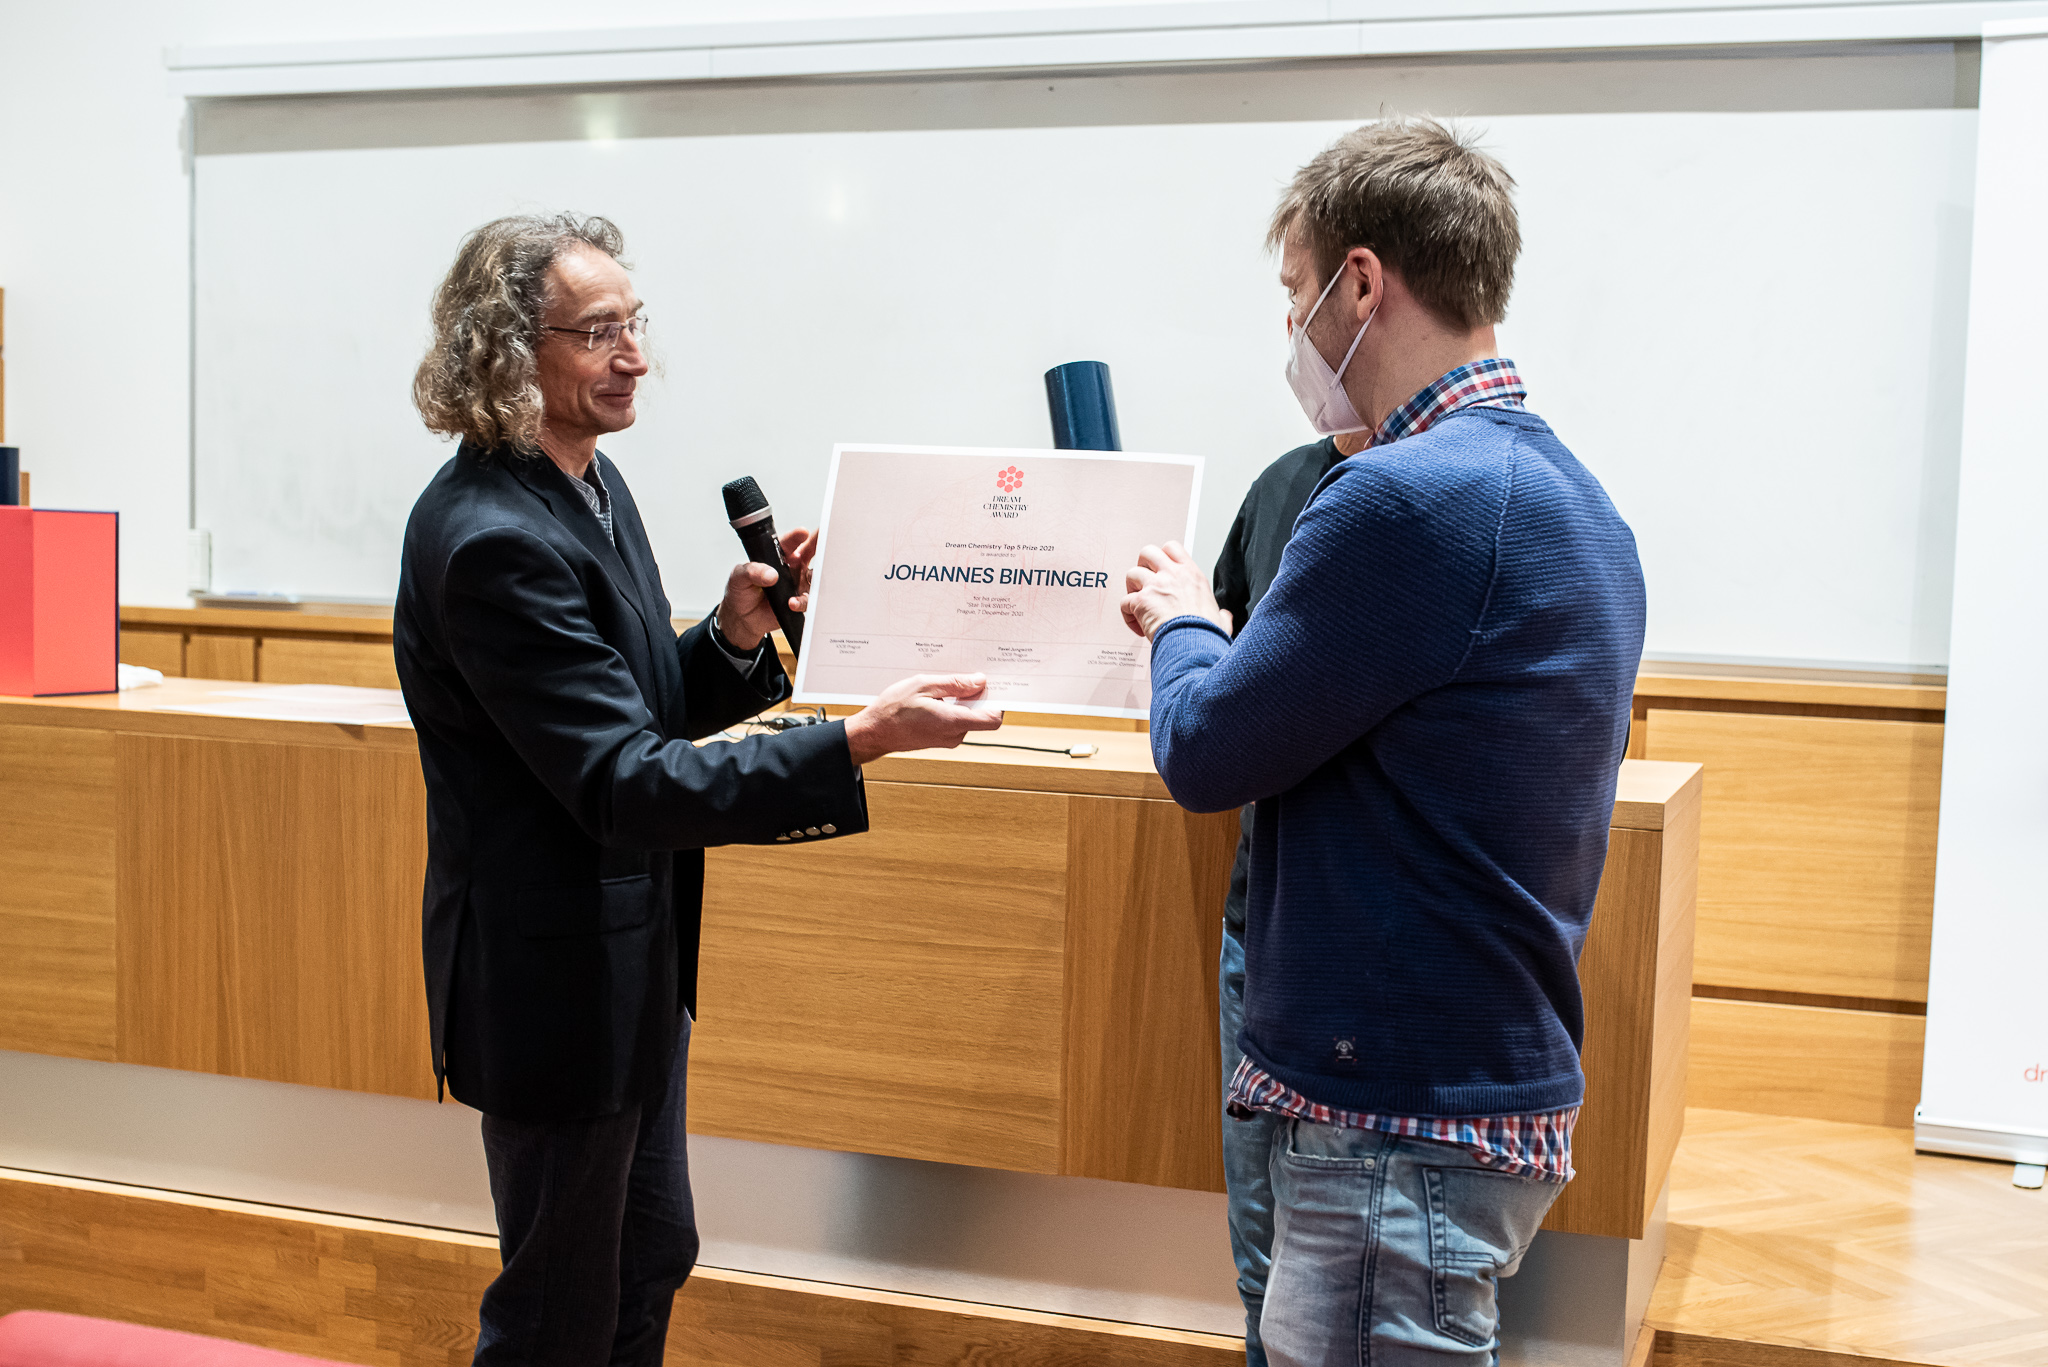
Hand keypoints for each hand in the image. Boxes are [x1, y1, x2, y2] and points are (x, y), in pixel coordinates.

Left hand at [718, 526, 815, 650]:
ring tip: (808, 578)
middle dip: (820, 545)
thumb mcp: (739, 577)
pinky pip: (808, 600)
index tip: (802, 532)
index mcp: (777, 556)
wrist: (743, 619)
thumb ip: (752, 571)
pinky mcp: (799, 601)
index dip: (797, 536)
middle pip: (811, 552)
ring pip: (814, 577)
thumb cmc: (742, 592)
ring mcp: (798, 585)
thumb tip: (770, 574)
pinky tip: (792, 603)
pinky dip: (802, 601)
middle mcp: (791, 568)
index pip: (789, 543)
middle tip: (825, 543)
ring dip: (814, 577)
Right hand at [843, 674, 1003, 764]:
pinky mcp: (940, 739)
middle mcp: (954, 735)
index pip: (993, 719)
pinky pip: (956, 722)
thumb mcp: (924, 685)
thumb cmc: (893, 710)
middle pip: (982, 716)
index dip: (998, 701)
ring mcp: (947, 739)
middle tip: (964, 678)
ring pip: (968, 718)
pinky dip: (952, 708)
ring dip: (961, 702)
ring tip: (941, 688)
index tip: (995, 686)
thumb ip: (955, 684)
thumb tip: (979, 681)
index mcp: (953, 722)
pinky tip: (935, 698)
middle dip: (977, 696)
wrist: (874, 732)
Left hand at [1122, 541, 1228, 640]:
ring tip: (1139, 604)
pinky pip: (1124, 602)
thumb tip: (1225, 617)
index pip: (1172, 548)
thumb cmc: (1207, 633)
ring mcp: (1155, 586)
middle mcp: (1172, 575)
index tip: (1162, 570)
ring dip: (1132, 588)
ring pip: (1132, 573)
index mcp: (1192, 574)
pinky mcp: (1141, 601)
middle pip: (1148, 552)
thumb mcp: (1220, 618)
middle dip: (1143, 565)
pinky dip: (1127, 614)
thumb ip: (1220, 614)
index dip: (1163, 556)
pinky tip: (1137, 626)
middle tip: (1145, 582)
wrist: (1195, 645)